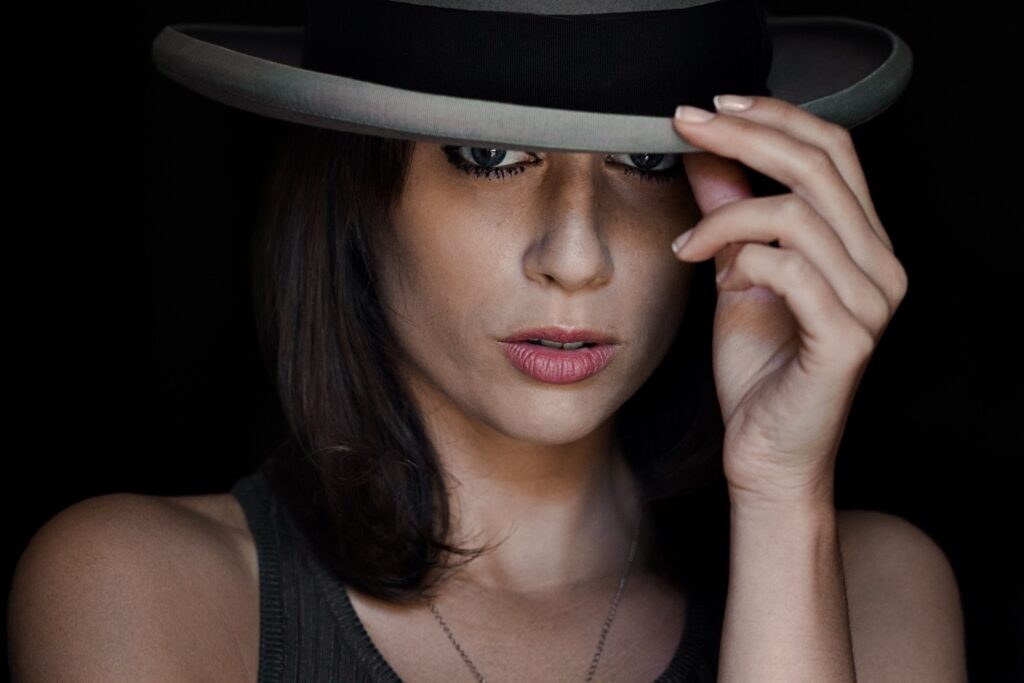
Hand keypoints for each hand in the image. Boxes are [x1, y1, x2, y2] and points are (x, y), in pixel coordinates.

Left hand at [670, 95, 907, 507]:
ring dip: (726, 214)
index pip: (832, 149)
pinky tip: (704, 267)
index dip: (774, 115)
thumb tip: (706, 155)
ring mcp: (871, 301)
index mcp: (862, 242)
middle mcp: (881, 264)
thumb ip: (731, 217)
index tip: (710, 105)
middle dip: (745, 133)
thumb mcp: (737, 277)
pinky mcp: (847, 337)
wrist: (766, 456)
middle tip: (684, 122)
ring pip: (799, 213)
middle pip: (820, 164)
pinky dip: (738, 255)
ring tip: (685, 242)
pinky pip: (791, 268)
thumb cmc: (757, 372)